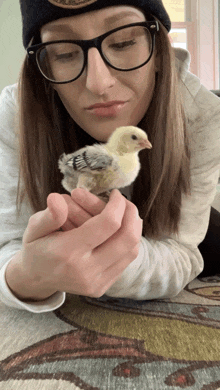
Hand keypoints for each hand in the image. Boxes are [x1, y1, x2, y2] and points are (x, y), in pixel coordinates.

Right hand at [7, 189, 142, 299]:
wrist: (35, 279)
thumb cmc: (36, 248)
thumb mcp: (34, 228)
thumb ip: (49, 215)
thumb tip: (58, 199)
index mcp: (67, 252)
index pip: (107, 224)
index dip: (117, 205)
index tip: (115, 194)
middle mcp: (85, 270)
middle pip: (127, 238)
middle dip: (131, 214)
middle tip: (125, 202)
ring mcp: (95, 282)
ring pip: (131, 250)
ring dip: (133, 228)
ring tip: (125, 214)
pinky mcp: (102, 288)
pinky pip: (126, 261)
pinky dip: (128, 242)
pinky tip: (120, 231)